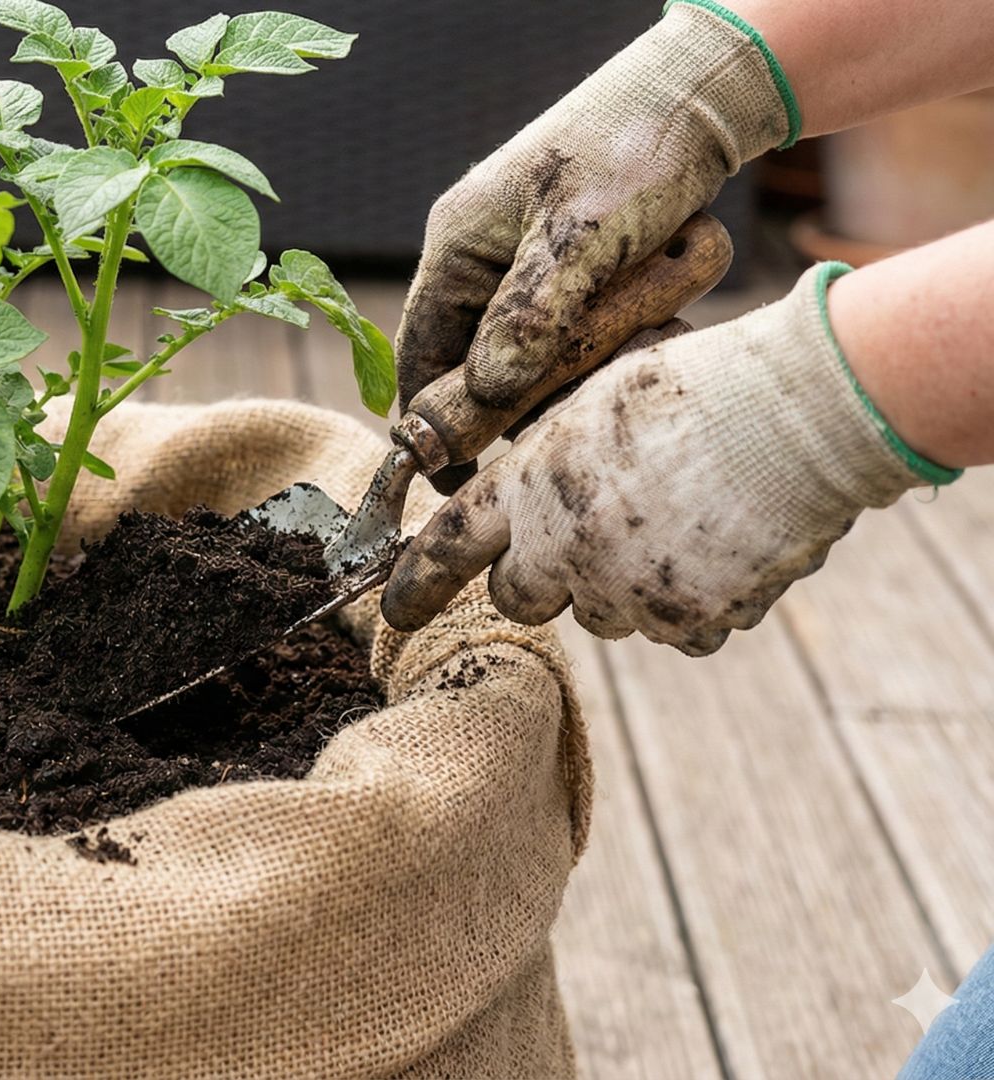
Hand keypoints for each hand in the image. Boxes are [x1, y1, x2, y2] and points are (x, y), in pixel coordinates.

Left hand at [381, 265, 941, 655]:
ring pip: (602, 613)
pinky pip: (673, 631)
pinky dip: (689, 603)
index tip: (391, 611)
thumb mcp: (593, 400)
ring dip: (622, 583)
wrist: (800, 412)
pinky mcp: (688, 621)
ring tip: (679, 514)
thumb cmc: (697, 384)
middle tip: (592, 530)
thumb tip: (526, 508)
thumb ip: (547, 462)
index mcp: (531, 484)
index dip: (412, 584)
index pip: (447, 546)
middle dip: (541, 574)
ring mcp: (627, 593)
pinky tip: (722, 545)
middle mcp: (564, 548)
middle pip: (520, 596)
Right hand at [398, 2, 791, 491]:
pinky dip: (631, 325)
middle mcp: (484, 266)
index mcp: (458, 252)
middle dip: (550, 378)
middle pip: (490, 369)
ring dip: (604, 344)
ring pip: (550, 356)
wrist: (706, 91)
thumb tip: (485, 395)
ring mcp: (531, 271)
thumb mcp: (582, 235)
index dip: (440, 426)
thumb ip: (532, 317)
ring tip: (653, 304)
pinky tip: (667, 292)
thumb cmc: (634, 147)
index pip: (422, 361)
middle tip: (600, 379)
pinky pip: (592, 332)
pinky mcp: (580, 274)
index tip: (467, 485)